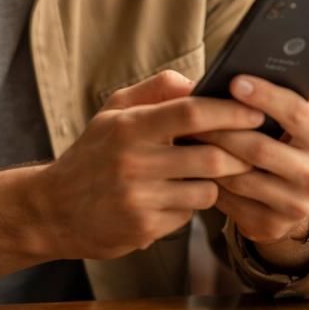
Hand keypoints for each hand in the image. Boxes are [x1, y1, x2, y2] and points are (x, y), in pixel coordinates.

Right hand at [28, 71, 264, 259]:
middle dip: (239, 153)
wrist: (52, 210)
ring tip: (210, 172)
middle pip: (210, 156)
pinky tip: (176, 198)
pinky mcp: (143, 228)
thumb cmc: (92, 154)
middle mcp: (133, 163)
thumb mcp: (114, 112)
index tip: (256, 112)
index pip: (191, 112)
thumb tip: (198, 81)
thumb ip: (156, 90)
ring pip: (205, 190)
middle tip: (253, 148)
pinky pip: (188, 215)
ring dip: (216, 182)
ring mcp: (139, 199)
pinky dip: (191, 205)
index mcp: (129, 127)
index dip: (230, 111)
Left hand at [188, 64, 308, 248]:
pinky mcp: (269, 226)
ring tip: (188, 134)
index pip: (297, 114)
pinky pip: (229, 201)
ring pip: (240, 176)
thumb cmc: (293, 143)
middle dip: (224, 128)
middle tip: (194, 110)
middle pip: (261, 148)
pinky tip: (192, 163)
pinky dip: (208, 180)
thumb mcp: (307, 118)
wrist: (296, 199)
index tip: (235, 81)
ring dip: (210, 154)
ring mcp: (293, 205)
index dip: (266, 96)